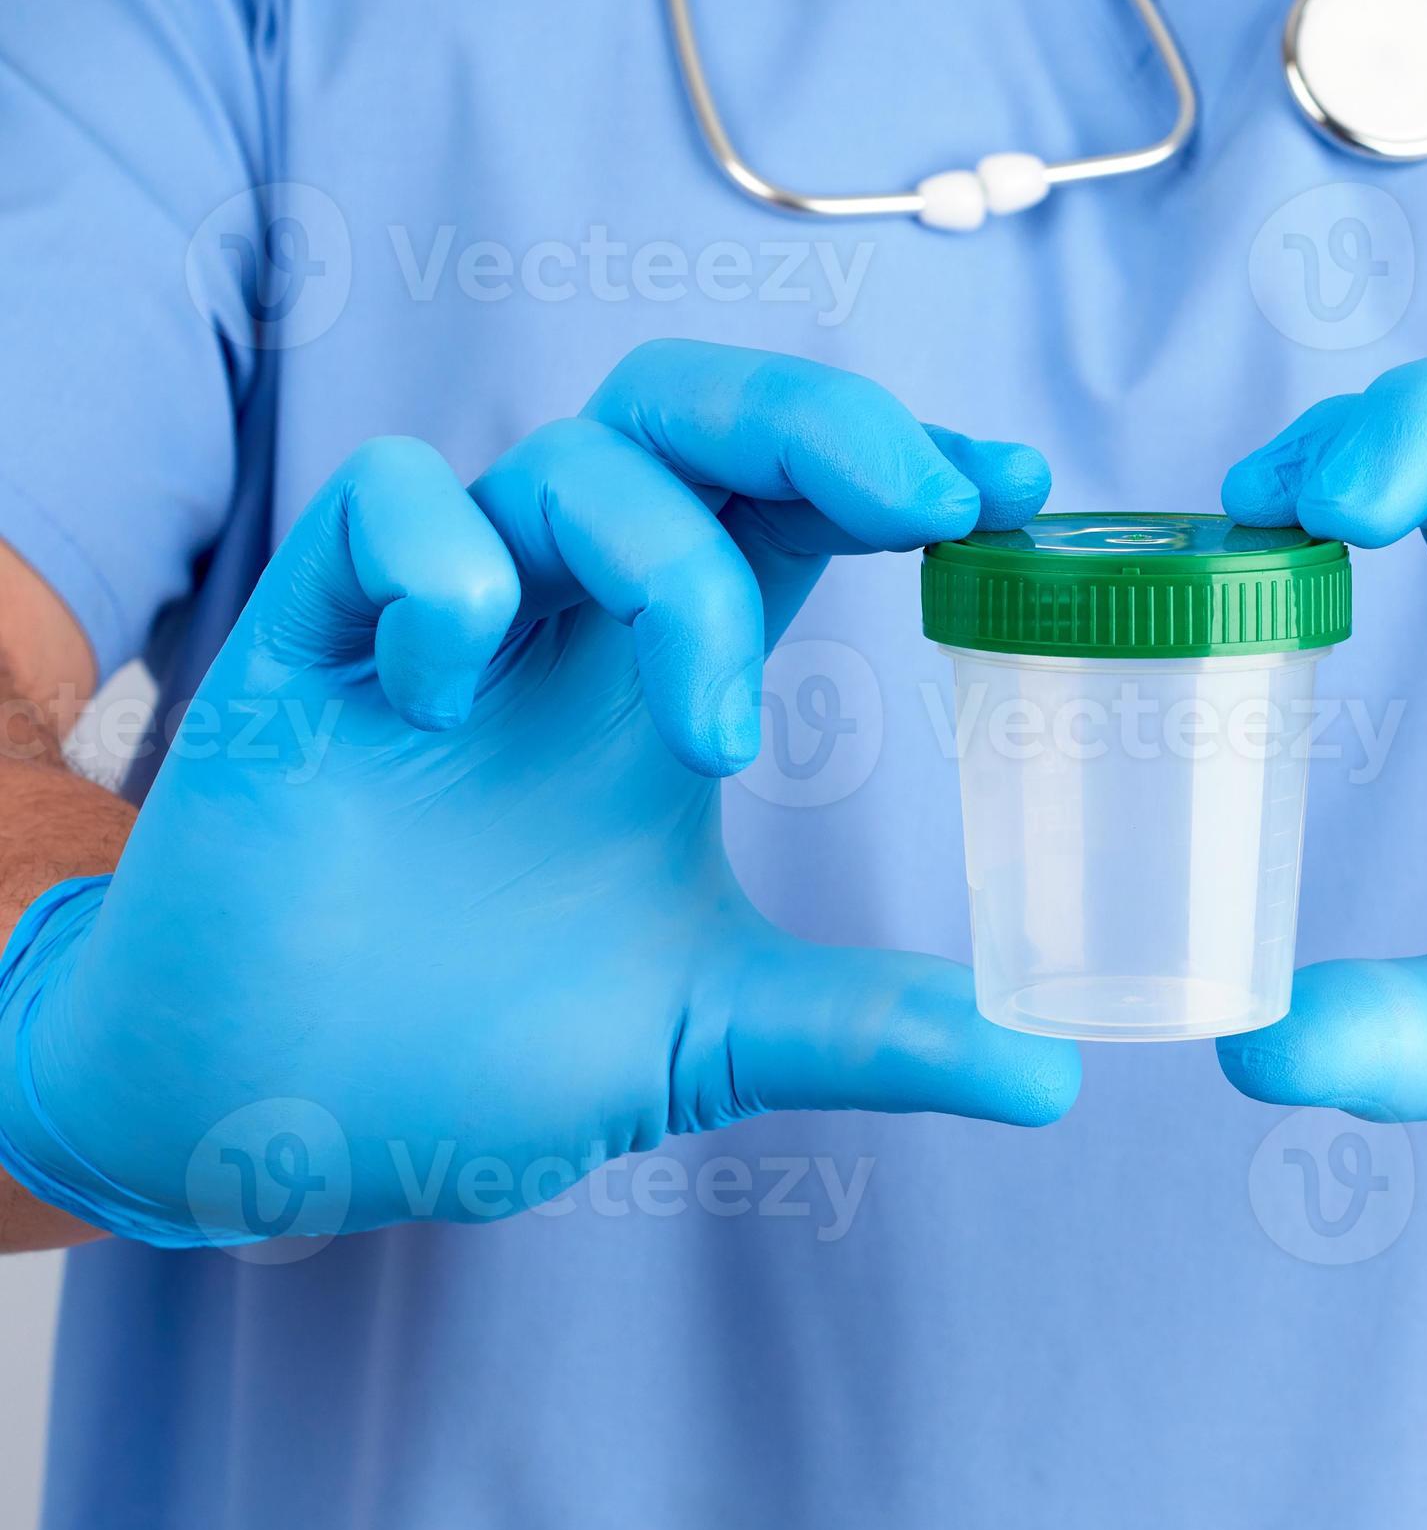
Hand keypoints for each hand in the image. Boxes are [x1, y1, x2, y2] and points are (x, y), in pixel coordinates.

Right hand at [0, 342, 1076, 1246]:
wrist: (269, 1113)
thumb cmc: (474, 1047)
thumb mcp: (709, 1032)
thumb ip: (870, 1033)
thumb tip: (1054, 1078)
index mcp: (665, 681)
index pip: (796, 507)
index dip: (904, 467)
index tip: (1019, 489)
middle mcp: (568, 624)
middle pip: (689, 415)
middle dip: (816, 422)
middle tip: (924, 503)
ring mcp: (442, 620)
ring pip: (571, 456)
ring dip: (669, 564)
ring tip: (711, 737)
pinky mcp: (311, 638)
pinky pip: (386, 505)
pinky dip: (445, 575)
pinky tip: (442, 704)